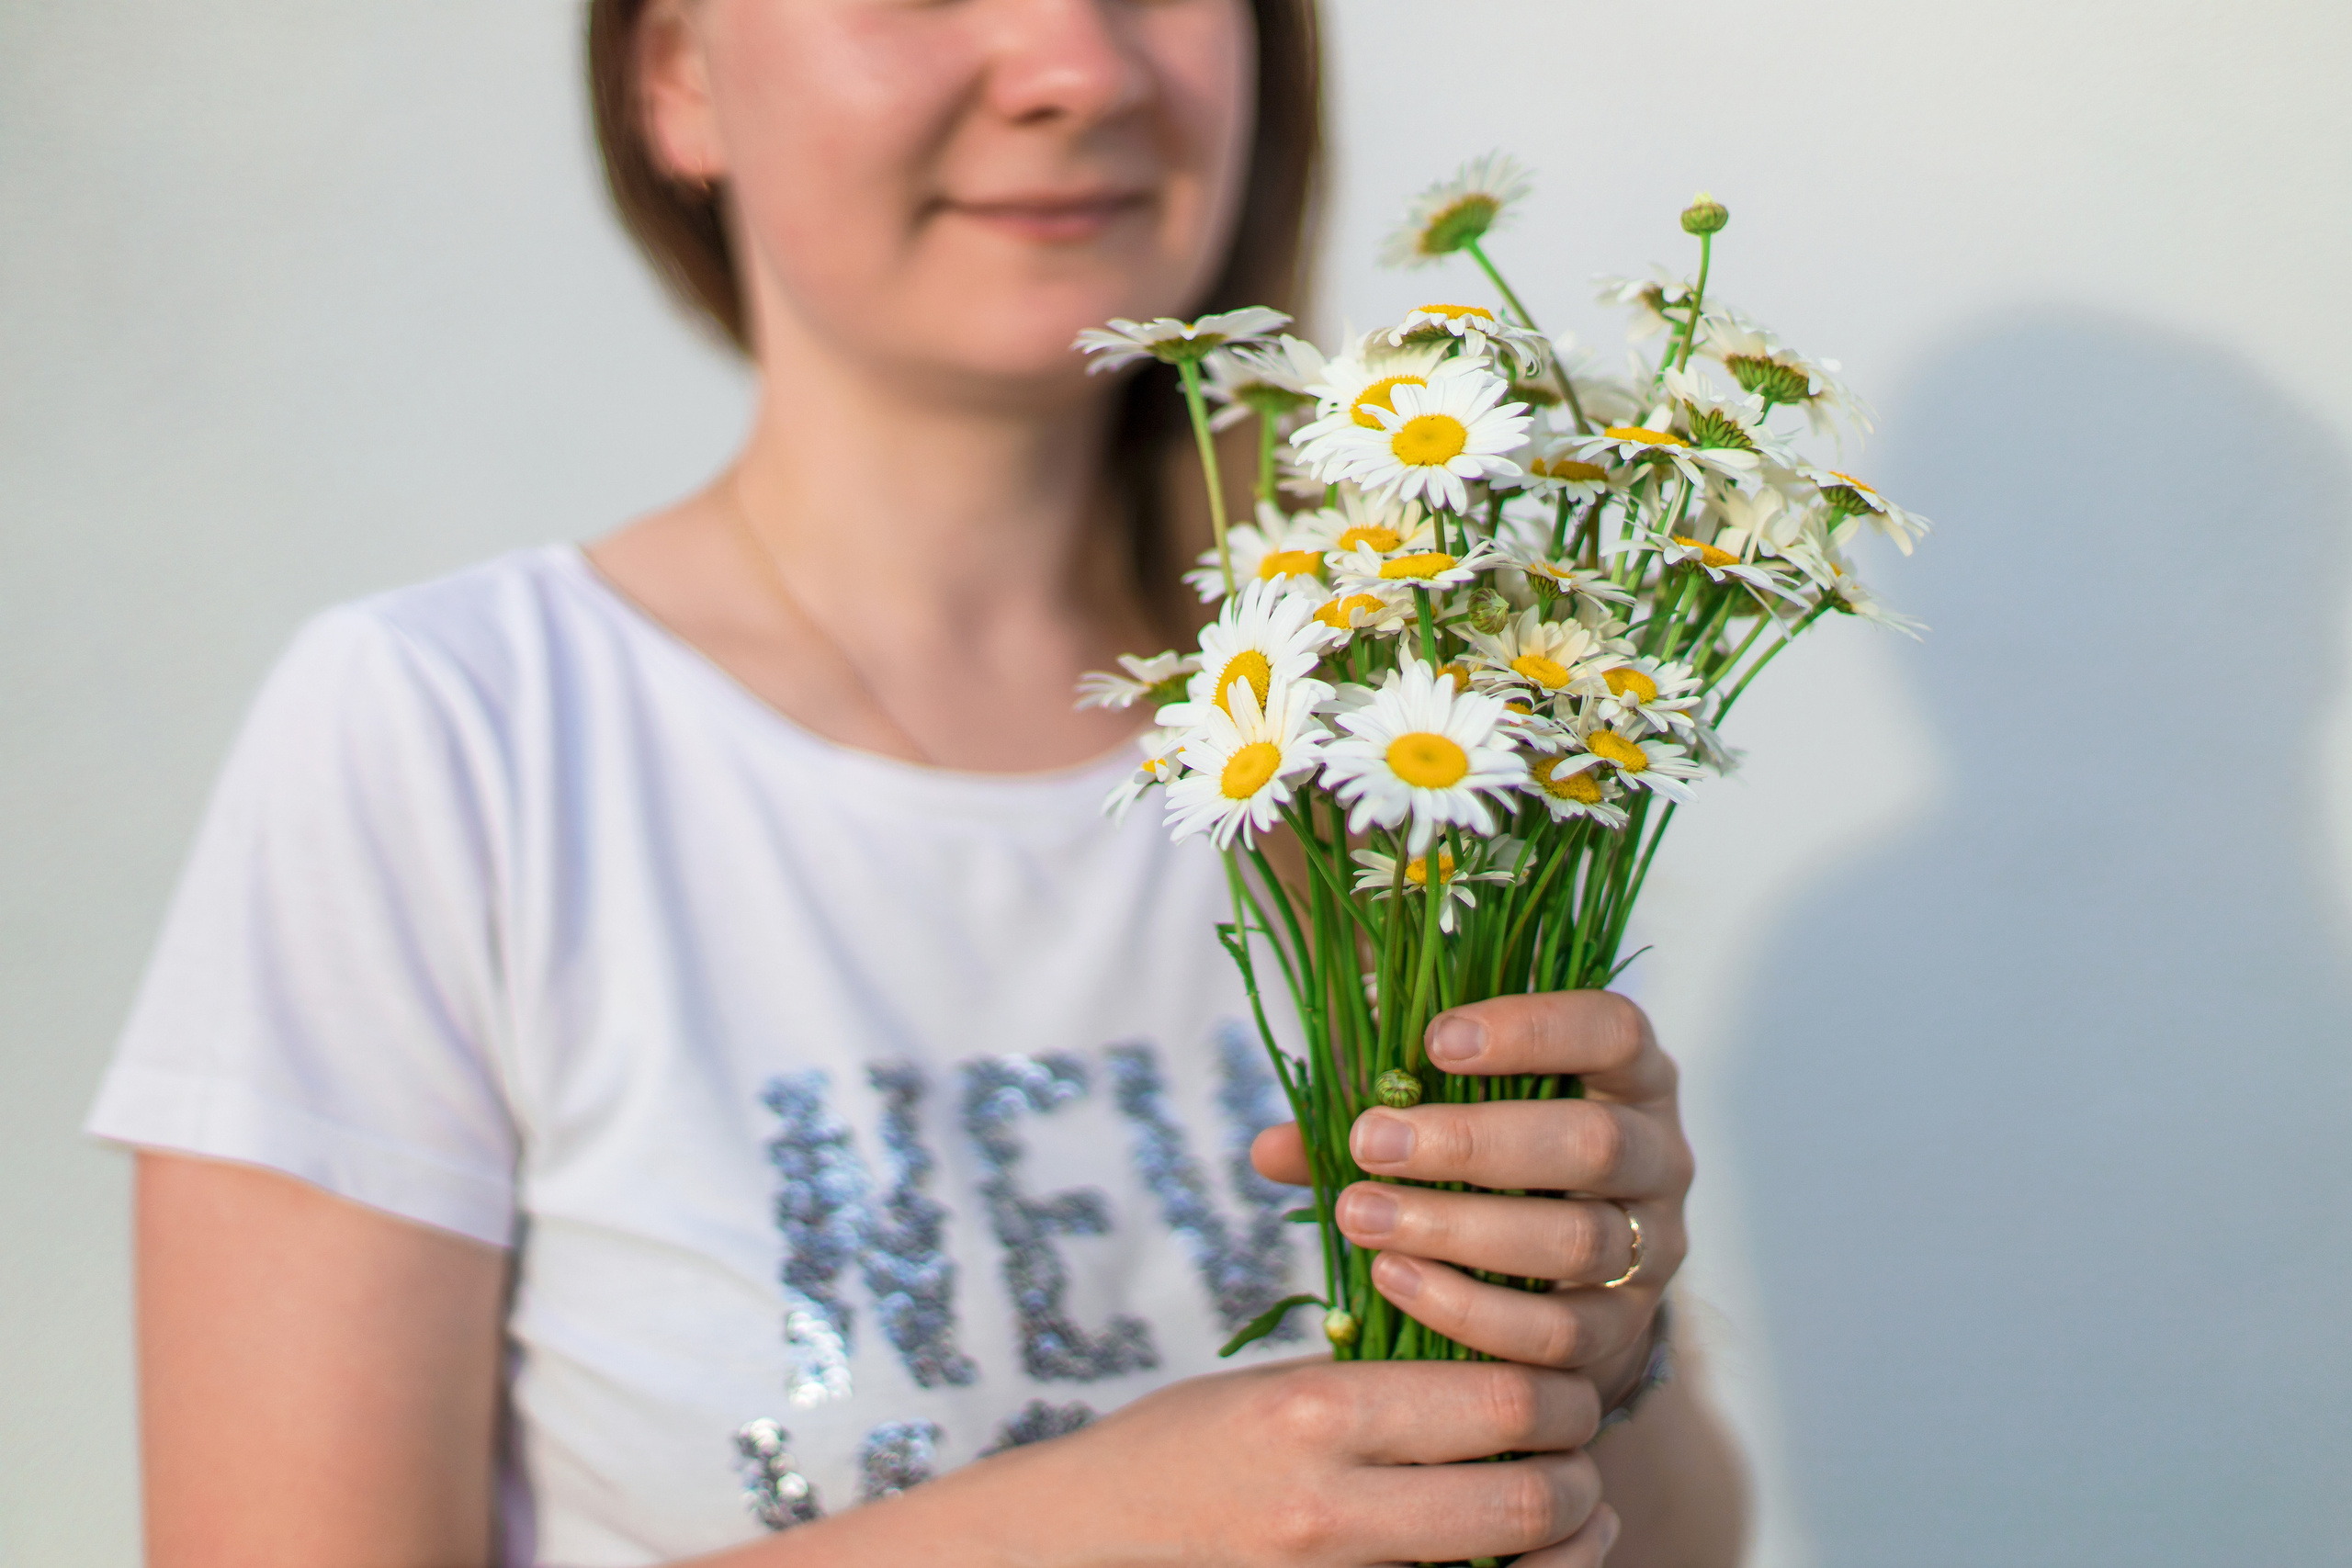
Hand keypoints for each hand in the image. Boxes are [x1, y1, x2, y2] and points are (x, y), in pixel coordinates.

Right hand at [784, 1355, 1620, 1567]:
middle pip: (1530, 1497)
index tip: (1562, 1384)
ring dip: (1570, 1541)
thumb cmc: (1179, 1451)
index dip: (1559, 1393)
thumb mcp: (1272, 1387)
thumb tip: (1502, 1369)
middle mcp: (1332, 1506)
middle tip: (1578, 1451)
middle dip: (1579, 1473)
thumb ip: (1381, 1383)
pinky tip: (1521, 1562)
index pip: (1499, 1399)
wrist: (1085, 1543)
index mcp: (1316, 1413)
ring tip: (1572, 1511)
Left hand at [1252, 992, 1688, 1408]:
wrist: (1559, 1273)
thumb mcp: (1444, 1110)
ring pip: (1575, 1241)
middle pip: (1593, 1142)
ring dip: (1458, 1230)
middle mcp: (1660, 1153)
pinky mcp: (1627, 1329)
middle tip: (1370, 1140)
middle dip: (1473, 1143)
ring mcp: (1653, 1245)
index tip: (1435, 1041)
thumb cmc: (1491, 1158)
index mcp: (1628, 1073)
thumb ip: (1370, 1113)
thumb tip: (1267, 1150)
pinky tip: (1394, 1281)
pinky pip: (1557, 1332)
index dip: (1532, 1030)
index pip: (1611, 1029)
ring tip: (1361, 1216)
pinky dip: (1471, 1311)